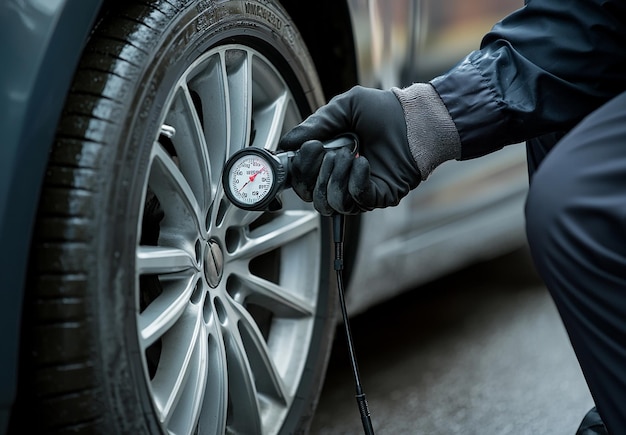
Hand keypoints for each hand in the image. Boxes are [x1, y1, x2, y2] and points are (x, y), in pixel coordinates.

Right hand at [279, 86, 420, 214]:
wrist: (416, 119)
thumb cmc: (383, 111)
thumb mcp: (344, 109)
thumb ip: (315, 125)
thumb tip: (287, 143)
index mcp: (327, 160)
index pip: (301, 180)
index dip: (298, 170)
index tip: (306, 149)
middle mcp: (340, 179)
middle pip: (311, 197)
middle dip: (313, 174)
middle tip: (325, 150)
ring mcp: (358, 191)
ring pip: (330, 203)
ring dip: (334, 177)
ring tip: (349, 154)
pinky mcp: (377, 197)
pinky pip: (356, 201)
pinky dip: (355, 182)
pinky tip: (363, 162)